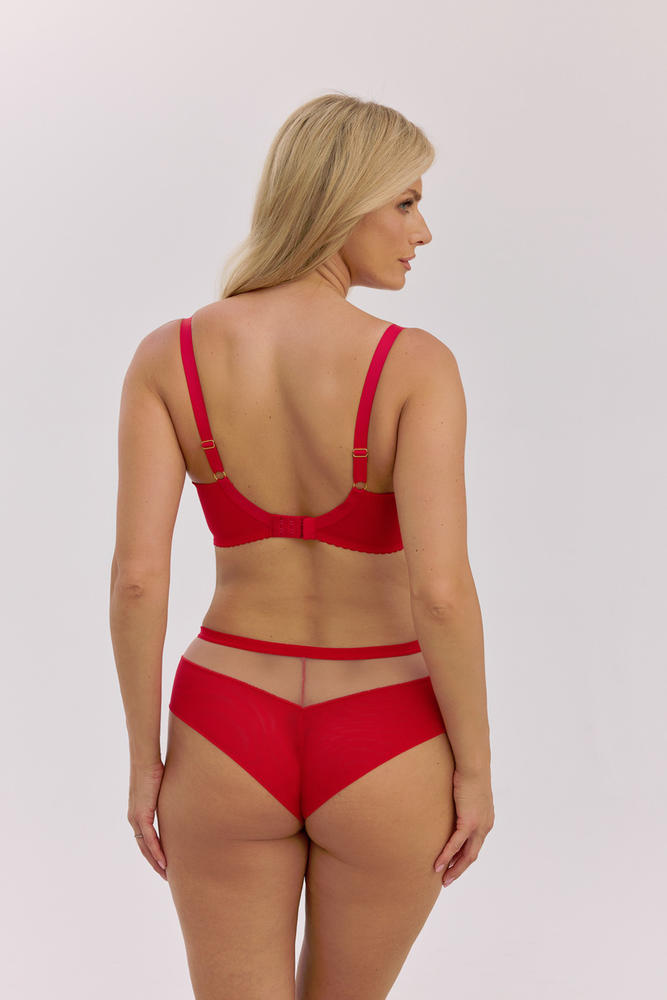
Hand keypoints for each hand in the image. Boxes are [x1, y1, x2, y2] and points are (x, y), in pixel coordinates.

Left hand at [128, 760, 167, 879]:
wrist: (144, 760)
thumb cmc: (153, 768)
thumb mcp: (161, 788)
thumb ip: (165, 798)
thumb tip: (179, 798)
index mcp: (137, 813)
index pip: (145, 839)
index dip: (153, 852)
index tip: (163, 863)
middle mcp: (134, 818)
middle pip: (144, 848)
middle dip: (154, 863)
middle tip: (165, 875)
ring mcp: (136, 817)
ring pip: (145, 847)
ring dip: (155, 862)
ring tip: (165, 874)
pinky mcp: (142, 814)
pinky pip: (149, 838)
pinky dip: (156, 851)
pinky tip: (164, 861)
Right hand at [434, 768, 493, 886]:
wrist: (474, 766)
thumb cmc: (469, 774)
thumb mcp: (469, 793)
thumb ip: (464, 803)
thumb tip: (455, 802)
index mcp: (486, 821)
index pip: (475, 846)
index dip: (464, 858)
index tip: (453, 866)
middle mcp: (485, 827)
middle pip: (472, 856)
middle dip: (460, 869)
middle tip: (447, 880)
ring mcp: (479, 826)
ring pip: (466, 855)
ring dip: (454, 868)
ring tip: (443, 879)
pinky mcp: (468, 822)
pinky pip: (456, 844)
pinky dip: (447, 856)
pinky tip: (438, 865)